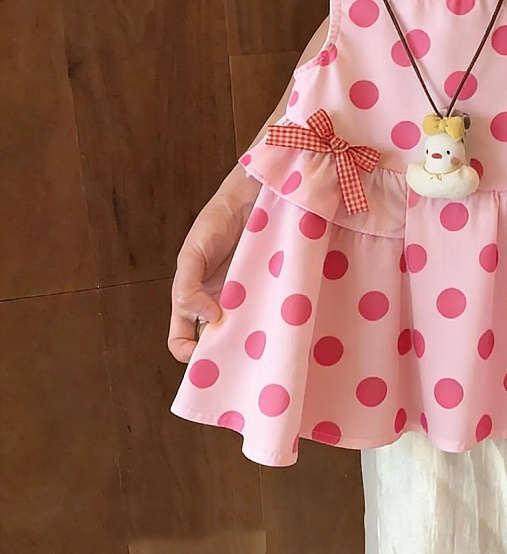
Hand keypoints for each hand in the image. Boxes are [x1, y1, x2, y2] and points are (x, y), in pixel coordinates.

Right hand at [168, 167, 260, 362]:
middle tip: (237, 354)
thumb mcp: (191, 255)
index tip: (202, 353)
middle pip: (217, 341)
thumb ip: (188, 289)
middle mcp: (217, 303)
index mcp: (192, 299)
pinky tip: (276, 321)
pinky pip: (267, 312)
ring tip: (258, 340)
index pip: (183, 339)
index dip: (187, 352)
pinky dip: (270, 320)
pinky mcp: (267, 290)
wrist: (250, 199)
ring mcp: (243, 298)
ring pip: (243, 331)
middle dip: (224, 352)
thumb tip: (207, 317)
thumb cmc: (215, 224)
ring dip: (249, 339)